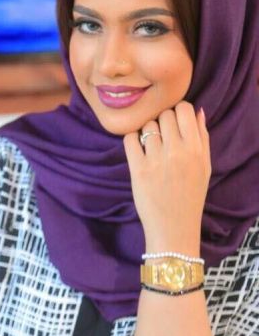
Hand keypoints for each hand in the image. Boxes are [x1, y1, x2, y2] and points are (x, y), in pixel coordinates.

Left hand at [123, 101, 210, 255]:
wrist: (173, 227)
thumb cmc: (190, 195)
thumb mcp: (205, 166)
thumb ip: (202, 137)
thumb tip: (197, 111)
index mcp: (195, 149)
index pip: (183, 108)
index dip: (177, 112)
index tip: (174, 123)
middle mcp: (176, 151)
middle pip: (163, 114)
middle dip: (162, 122)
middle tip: (162, 137)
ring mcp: (155, 159)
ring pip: (146, 125)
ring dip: (147, 132)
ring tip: (151, 147)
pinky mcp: (137, 169)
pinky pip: (129, 139)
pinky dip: (132, 140)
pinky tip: (138, 151)